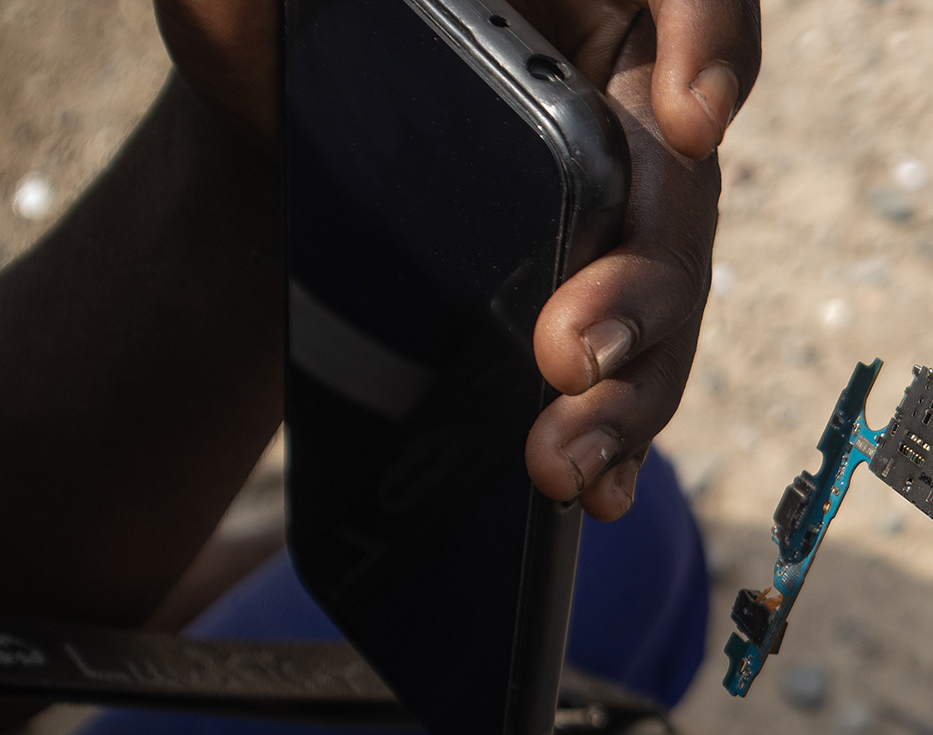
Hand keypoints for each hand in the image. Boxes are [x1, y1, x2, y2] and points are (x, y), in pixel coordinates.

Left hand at [153, 0, 758, 520]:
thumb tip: (219, 3)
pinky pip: (641, 364)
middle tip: (568, 352)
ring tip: (561, 459)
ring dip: (629, 392)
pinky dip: (622, 435)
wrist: (284, 127)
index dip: (713, 48)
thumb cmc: (287, 31)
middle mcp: (631, 88)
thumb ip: (246, 3)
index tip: (687, 119)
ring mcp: (629, 202)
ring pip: (671, 294)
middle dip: (640, 287)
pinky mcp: (606, 291)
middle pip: (681, 184)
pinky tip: (598, 488)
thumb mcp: (261, 4)